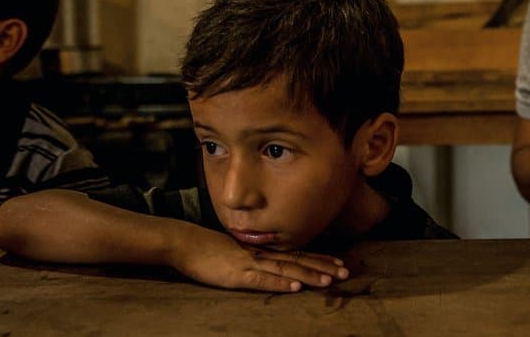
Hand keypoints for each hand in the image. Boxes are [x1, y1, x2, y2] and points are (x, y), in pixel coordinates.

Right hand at [169, 226, 349, 291]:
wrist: (184, 242)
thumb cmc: (206, 249)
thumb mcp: (235, 253)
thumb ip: (252, 259)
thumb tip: (267, 264)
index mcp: (261, 252)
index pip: (296, 255)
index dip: (318, 259)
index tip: (338, 263)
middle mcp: (260, 256)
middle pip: (297, 261)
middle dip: (322, 266)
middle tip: (345, 272)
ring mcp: (250, 264)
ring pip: (286, 269)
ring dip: (308, 275)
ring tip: (328, 281)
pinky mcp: (237, 275)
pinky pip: (262, 280)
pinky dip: (280, 283)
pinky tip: (295, 287)